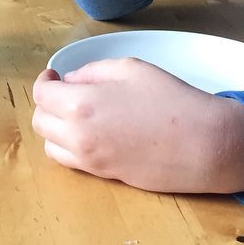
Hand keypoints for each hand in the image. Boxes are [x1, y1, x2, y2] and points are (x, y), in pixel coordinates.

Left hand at [31, 59, 243, 194]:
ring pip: (51, 146)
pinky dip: (69, 146)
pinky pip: (71, 162)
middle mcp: (77, 137)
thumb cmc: (170, 99)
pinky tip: (90, 132)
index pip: (41, 95)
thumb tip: (71, 82)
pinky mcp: (104, 176)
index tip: (53, 74)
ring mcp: (89, 161)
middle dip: (47, 103)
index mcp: (79, 105)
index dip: (44, 80)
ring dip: (55, 127)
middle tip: (65, 91)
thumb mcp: (129, 68)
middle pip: (40, 121)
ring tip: (75, 114)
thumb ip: (92, 72)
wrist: (203, 144)